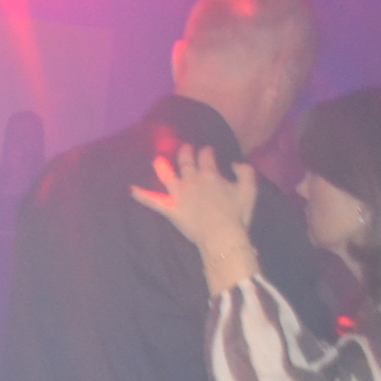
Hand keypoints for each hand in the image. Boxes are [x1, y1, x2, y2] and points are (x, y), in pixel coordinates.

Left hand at [129, 144, 257, 249]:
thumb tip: (235, 163)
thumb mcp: (249, 189)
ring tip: (158, 159)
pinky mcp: (170, 208)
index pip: (206, 157)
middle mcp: (192, 180)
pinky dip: (141, 195)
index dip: (206, 152)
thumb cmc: (237, 213)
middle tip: (185, 147)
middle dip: (185, 153)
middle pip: (186, 162)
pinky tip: (131, 189)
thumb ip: (245, 172)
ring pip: (168, 176)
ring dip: (162, 167)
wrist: (221, 234)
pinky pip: (153, 201)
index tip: (206, 149)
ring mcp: (179, 194)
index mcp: (210, 175)